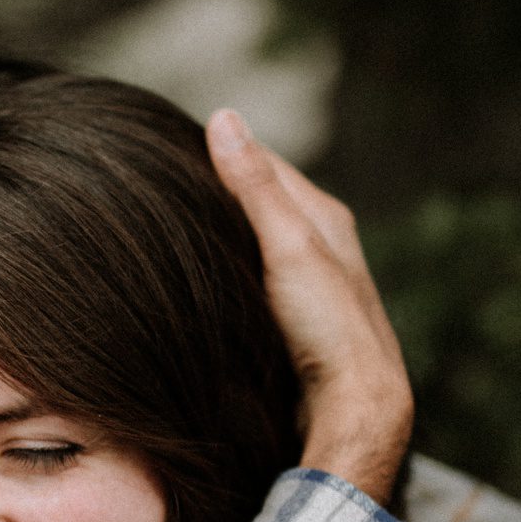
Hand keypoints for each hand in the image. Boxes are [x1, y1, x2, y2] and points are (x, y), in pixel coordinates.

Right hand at [206, 110, 412, 505]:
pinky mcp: (300, 318)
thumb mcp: (286, 245)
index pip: (265, 162)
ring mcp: (312, 283)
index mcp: (324, 216)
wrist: (356, 404)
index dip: (223, 149)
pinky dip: (231, 267)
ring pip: (260, 241)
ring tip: (176, 224)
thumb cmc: (327, 326)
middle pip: (263, 201)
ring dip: (225, 231)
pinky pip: (257, 277)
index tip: (172, 139)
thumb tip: (223, 117)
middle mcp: (323, 244)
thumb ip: (255, 186)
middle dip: (222, 187)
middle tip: (164, 178)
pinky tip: (208, 279)